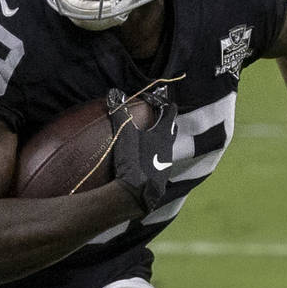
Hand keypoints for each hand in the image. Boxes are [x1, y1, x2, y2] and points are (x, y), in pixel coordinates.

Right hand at [109, 87, 177, 212]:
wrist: (136, 193)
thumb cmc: (133, 160)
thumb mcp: (124, 135)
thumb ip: (120, 114)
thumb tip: (114, 94)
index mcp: (163, 134)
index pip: (170, 112)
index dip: (166, 104)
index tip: (160, 101)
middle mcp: (168, 149)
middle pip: (172, 131)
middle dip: (166, 124)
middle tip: (156, 120)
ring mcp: (165, 166)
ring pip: (166, 149)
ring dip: (159, 144)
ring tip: (147, 143)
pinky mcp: (160, 180)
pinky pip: (160, 165)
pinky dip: (154, 161)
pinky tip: (143, 164)